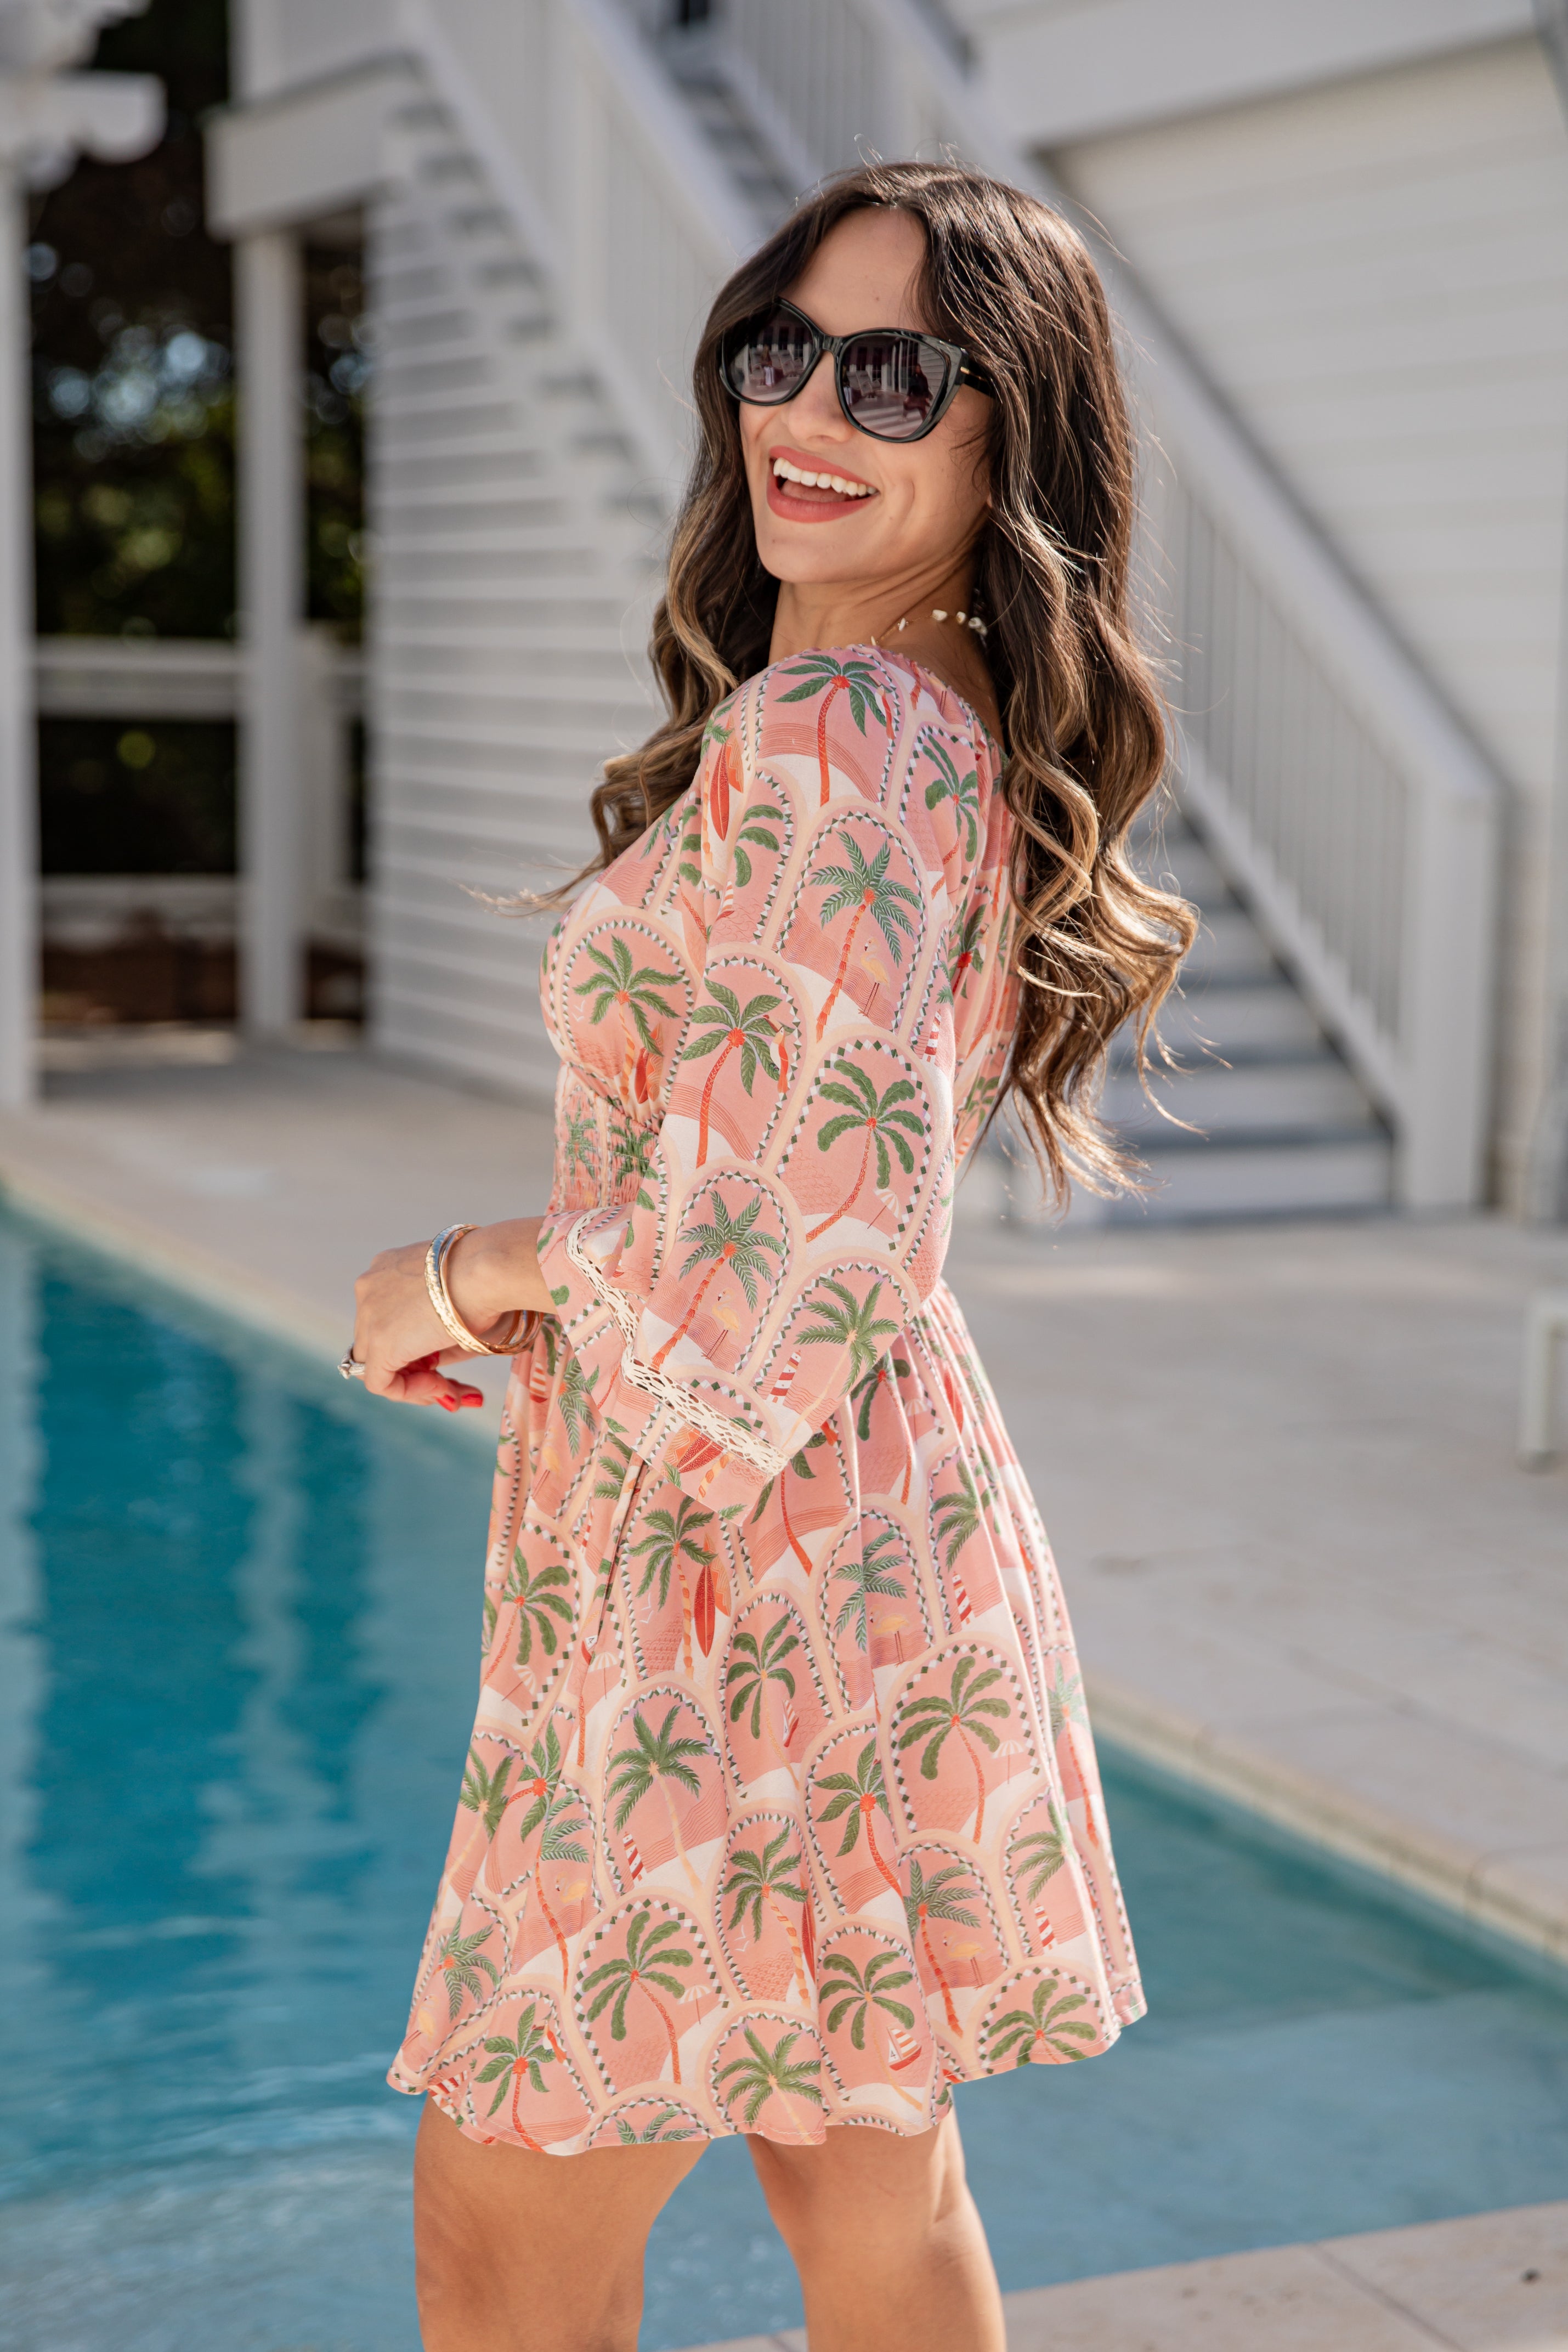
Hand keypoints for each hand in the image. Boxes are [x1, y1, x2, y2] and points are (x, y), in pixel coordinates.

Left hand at [351, 1240, 484, 1410]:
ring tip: (447, 1387)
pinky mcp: (378, 1342)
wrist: (488, 1270)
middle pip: (379, 1341)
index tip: (442, 1360)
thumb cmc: (486, 1281)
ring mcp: (368, 1313)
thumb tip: (434, 1367)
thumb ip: (437, 1335)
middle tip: (446, 1382)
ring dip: (412, 1382)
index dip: (414, 1346)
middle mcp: (371, 1287)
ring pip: (375, 1363)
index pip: (388, 1319)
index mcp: (388, 1270)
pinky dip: (408, 1391)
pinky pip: (379, 1382)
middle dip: (413, 1367)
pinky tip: (439, 1385)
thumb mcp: (456, 1307)